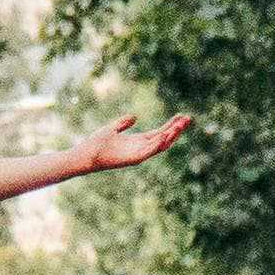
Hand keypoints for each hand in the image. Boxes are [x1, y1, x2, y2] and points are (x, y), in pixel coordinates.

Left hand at [69, 113, 194, 174]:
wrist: (85, 155)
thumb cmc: (96, 143)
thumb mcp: (112, 128)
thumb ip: (123, 123)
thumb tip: (134, 117)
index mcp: (138, 141)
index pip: (160, 133)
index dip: (171, 125)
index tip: (182, 116)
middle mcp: (141, 148)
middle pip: (164, 138)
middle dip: (177, 129)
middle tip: (189, 118)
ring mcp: (138, 154)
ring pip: (160, 145)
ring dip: (171, 135)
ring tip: (181, 124)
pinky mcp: (132, 159)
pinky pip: (149, 151)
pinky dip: (158, 144)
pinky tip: (166, 135)